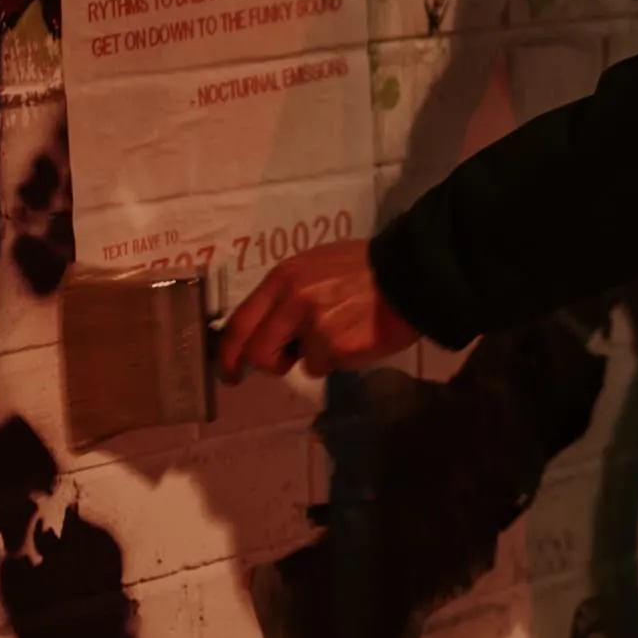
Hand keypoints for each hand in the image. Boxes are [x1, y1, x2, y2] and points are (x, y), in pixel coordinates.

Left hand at [216, 238, 419, 383]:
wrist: (407, 273)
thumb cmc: (362, 269)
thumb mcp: (315, 267)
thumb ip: (287, 293)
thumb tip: (267, 328)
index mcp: (283, 278)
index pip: (241, 322)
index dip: (229, 352)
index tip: (229, 370)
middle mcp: (293, 301)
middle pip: (258, 352)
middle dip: (269, 363)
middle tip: (282, 364)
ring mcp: (314, 326)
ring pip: (297, 362)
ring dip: (313, 356)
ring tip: (338, 334)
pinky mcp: (336, 347)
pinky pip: (325, 365)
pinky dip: (338, 358)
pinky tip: (356, 336)